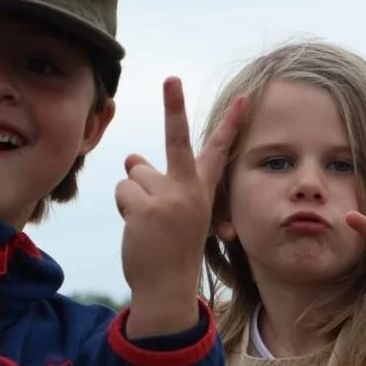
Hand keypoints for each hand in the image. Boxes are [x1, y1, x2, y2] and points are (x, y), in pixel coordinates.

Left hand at [116, 81, 235, 337]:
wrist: (167, 287)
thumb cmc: (170, 248)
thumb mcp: (172, 212)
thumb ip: (156, 182)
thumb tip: (129, 156)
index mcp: (201, 191)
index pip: (217, 151)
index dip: (230, 124)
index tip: (242, 99)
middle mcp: (188, 191)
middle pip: (177, 140)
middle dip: (174, 106)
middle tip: (171, 78)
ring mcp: (167, 199)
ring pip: (136, 173)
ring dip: (134, 195)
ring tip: (148, 222)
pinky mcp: (145, 209)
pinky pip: (124, 191)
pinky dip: (125, 208)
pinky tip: (138, 229)